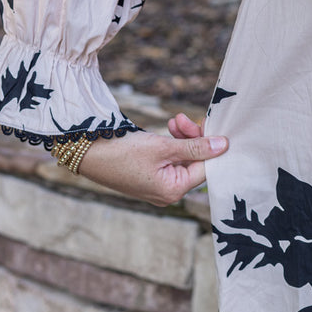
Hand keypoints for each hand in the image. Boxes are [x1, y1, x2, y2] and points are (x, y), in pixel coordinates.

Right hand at [76, 111, 227, 206]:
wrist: (87, 152)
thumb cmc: (123, 152)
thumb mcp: (163, 146)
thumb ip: (195, 146)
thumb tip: (224, 146)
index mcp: (173, 190)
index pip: (206, 168)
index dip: (211, 146)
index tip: (210, 124)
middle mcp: (168, 192)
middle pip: (195, 162)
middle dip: (193, 138)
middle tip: (182, 118)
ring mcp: (159, 185)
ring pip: (183, 158)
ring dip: (183, 137)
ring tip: (174, 120)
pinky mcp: (151, 175)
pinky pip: (171, 159)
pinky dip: (172, 143)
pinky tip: (169, 128)